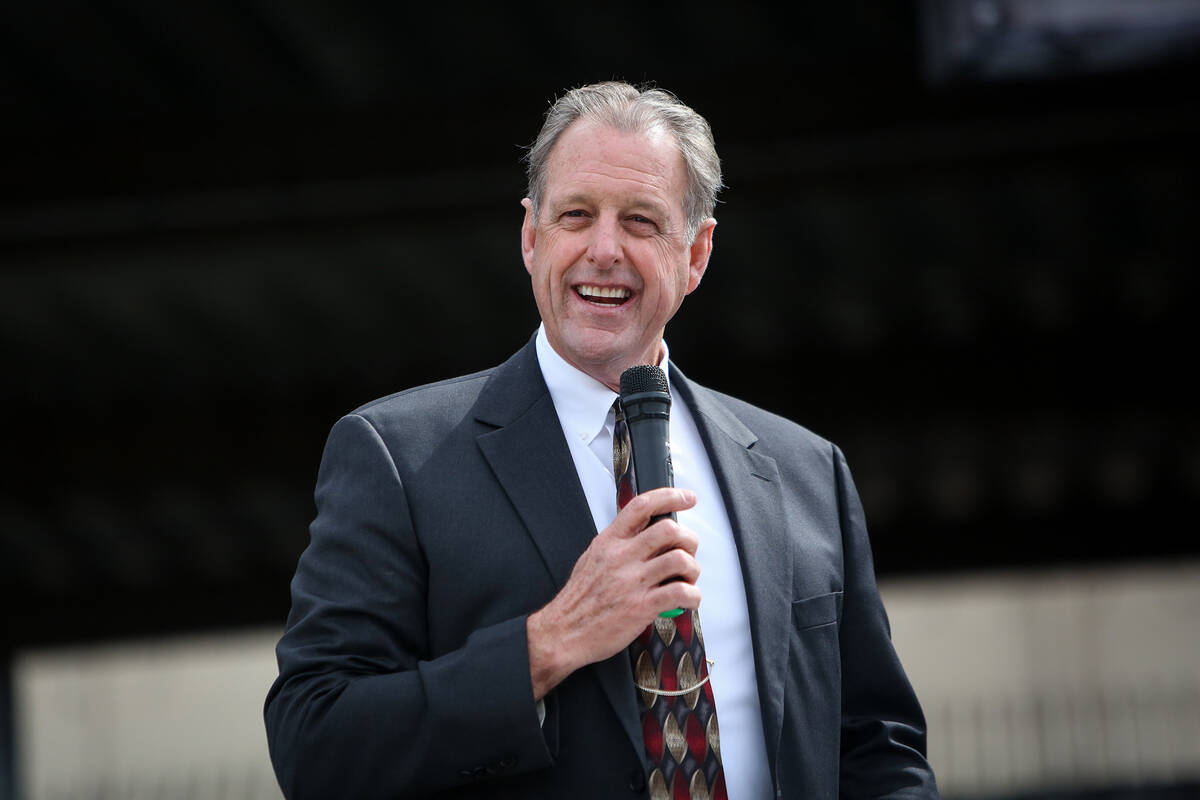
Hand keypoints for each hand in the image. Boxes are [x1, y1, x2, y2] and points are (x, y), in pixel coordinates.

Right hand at [526, 487, 700, 699]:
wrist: (563, 632)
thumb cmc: (579, 599)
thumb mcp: (592, 558)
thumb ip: (618, 544)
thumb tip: (645, 534)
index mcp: (609, 542)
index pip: (642, 506)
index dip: (669, 497)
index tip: (687, 498)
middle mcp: (621, 557)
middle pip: (669, 530)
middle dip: (688, 539)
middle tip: (688, 552)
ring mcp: (631, 581)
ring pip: (679, 559)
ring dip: (692, 569)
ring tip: (687, 579)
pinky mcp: (641, 606)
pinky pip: (680, 592)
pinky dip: (693, 595)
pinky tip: (688, 600)